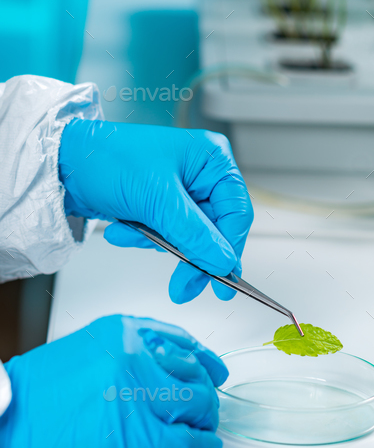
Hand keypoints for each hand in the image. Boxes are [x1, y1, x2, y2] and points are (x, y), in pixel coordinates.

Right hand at [0, 315, 226, 447]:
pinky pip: (186, 442)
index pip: (182, 342)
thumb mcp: (87, 349)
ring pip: (199, 404)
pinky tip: (204, 447)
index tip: (214, 369)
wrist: (7, 424)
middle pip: (195, 373)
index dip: (205, 359)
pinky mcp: (139, 438)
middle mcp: (139, 358)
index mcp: (126, 332)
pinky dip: (202, 446)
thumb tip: (161, 368)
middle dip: (207, 392)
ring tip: (204, 426)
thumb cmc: (39, 392)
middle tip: (208, 405)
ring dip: (207, 418)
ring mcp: (141, 397)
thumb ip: (127, 351)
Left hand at [58, 120, 253, 302]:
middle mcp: (201, 173)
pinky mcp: (160, 204)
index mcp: (211, 159)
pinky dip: (144, 238)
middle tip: (185, 287)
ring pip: (189, 235)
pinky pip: (166, 234)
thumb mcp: (157, 200)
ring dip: (158, 243)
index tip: (220, 277)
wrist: (62, 163)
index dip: (230, 247)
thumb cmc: (108, 159)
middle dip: (191, 255)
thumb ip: (194, 234)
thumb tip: (223, 261)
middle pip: (214, 228)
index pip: (236, 211)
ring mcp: (181, 189)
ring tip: (130, 235)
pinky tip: (121, 230)